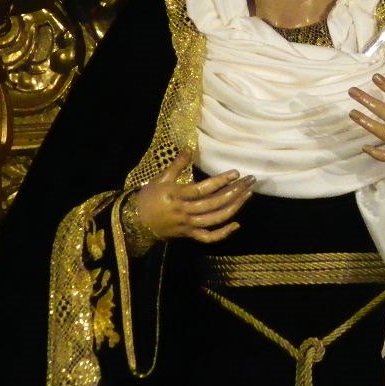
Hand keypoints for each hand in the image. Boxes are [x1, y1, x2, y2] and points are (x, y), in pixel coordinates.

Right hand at [123, 152, 254, 242]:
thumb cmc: (148, 198)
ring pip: (215, 219)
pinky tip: (236, 225)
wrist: (135, 223)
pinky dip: (223, 234)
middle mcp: (184, 211)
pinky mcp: (189, 235)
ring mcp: (188, 225)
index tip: (236, 173)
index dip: (220, 181)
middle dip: (235, 192)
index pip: (203, 189)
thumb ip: (177, 165)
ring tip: (248, 195)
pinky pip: (208, 237)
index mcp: (177, 196)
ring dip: (234, 208)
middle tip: (250, 181)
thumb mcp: (160, 179)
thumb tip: (189, 148)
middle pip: (214, 204)